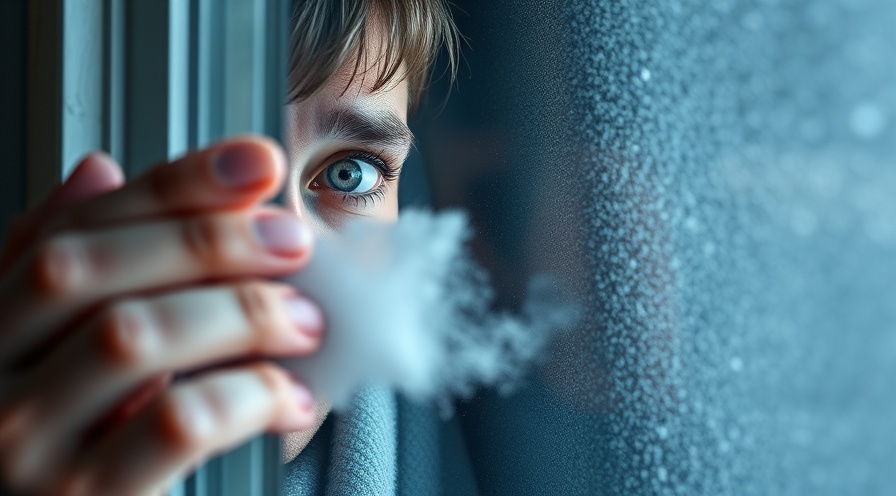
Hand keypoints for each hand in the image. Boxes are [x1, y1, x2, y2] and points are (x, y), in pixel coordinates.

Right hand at [0, 137, 322, 494]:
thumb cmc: (89, 445)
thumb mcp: (77, 350)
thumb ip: (83, 266)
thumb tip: (100, 169)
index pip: (71, 228)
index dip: (171, 184)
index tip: (257, 161)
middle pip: (89, 270)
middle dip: (210, 241)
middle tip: (293, 242)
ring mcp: (24, 445)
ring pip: (134, 336)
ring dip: (242, 312)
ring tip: (305, 322)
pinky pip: (179, 421)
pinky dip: (252, 392)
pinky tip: (291, 398)